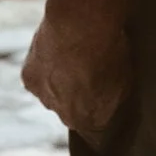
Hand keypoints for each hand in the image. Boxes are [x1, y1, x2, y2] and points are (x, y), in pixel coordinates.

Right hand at [23, 16, 131, 139]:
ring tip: (73, 59)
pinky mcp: (29, 81)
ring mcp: (46, 100)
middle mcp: (67, 117)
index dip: (100, 110)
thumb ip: (115, 98)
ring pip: (53, 96)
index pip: (96, 128)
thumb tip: (110, 102)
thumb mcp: (126, 79)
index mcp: (93, 121)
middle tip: (88, 74)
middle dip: (79, 99)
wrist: (79, 28)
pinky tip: (56, 52)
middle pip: (73, 114)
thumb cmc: (108, 51)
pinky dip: (44, 68)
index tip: (102, 98)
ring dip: (60, 83)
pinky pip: (38, 79)